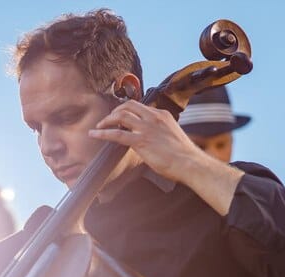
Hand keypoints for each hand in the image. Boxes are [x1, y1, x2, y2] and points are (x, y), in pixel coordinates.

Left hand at [89, 100, 204, 181]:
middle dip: (114, 111)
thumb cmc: (183, 156)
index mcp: (162, 115)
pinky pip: (117, 134)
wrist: (190, 163)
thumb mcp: (172, 137)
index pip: (141, 106)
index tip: (119, 117)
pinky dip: (103, 133)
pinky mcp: (141, 141)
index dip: (127, 110)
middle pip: (128, 105)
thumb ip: (161, 133)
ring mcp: (147, 128)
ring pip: (120, 116)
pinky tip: (94, 134)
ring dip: (106, 120)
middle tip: (107, 120)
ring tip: (99, 127)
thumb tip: (152, 140)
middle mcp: (153, 117)